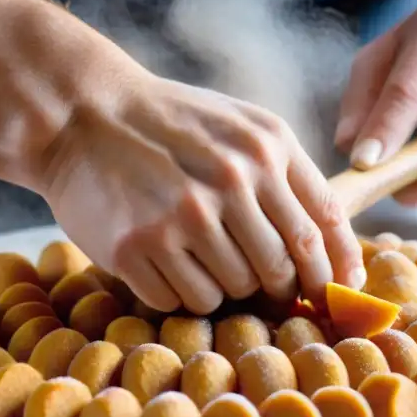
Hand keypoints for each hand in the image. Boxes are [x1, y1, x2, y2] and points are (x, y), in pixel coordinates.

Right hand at [37, 70, 365, 314]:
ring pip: (231, 292)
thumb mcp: (241, 127)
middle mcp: (229, 182)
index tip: (332, 295)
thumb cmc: (170, 126)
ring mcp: (180, 217)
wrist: (82, 114)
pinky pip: (180, 301)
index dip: (334, 271)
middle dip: (273, 286)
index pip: (321, 227)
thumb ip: (287, 176)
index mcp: (265, 149)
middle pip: (279, 271)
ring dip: (220, 287)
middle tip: (254, 281)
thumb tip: (334, 251)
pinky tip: (160, 259)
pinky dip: (176, 291)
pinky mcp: (136, 247)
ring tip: (194, 254)